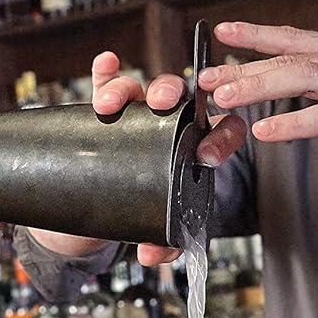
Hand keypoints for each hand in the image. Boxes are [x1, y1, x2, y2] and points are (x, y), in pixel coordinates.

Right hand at [92, 50, 246, 262]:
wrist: (96, 213)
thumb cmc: (137, 212)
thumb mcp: (153, 230)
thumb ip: (161, 244)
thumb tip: (154, 254)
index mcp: (192, 147)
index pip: (221, 130)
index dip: (221, 136)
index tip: (206, 155)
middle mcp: (166, 123)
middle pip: (178, 97)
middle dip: (172, 94)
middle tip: (163, 104)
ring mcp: (134, 114)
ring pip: (138, 88)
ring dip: (127, 88)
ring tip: (111, 104)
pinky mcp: (102, 109)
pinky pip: (105, 81)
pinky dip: (106, 70)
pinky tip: (106, 63)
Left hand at [197, 22, 317, 192]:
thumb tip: (289, 87)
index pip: (297, 38)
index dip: (258, 33)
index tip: (222, 31)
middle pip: (292, 56)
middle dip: (245, 66)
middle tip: (207, 78)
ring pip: (304, 79)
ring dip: (258, 88)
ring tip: (224, 100)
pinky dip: (293, 123)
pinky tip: (266, 131)